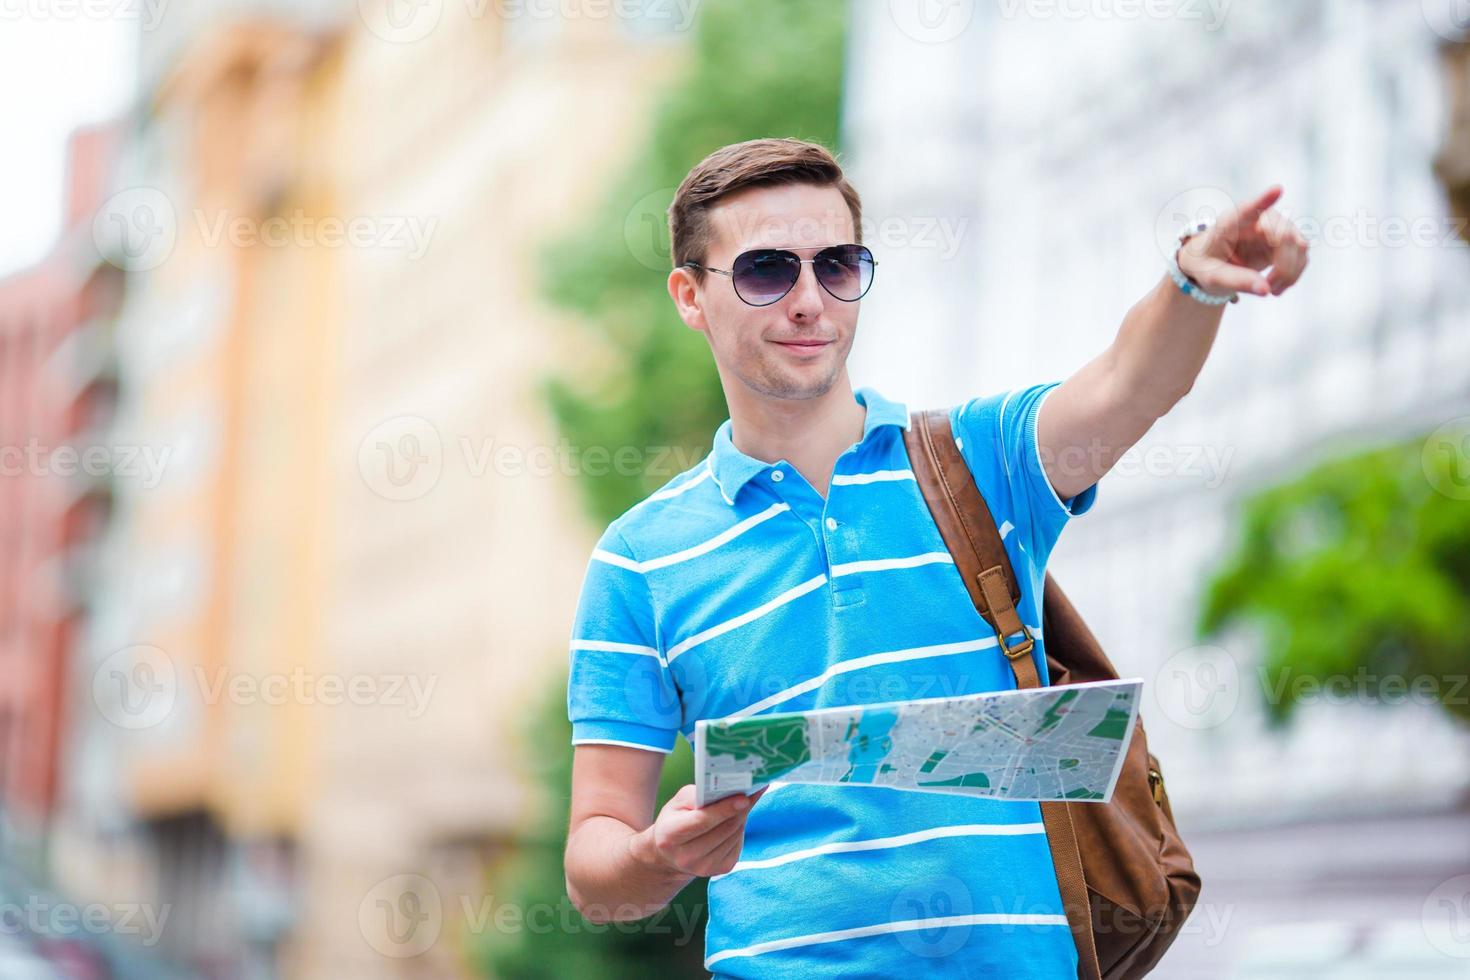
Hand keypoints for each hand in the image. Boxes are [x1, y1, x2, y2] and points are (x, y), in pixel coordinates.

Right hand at [633, 784, 767, 878]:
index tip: (744, 797)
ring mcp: (705, 867)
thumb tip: (727, 791)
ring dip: (741, 817)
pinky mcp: (721, 869)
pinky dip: (739, 829)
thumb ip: (698, 795)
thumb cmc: (675, 821)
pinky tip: (733, 821)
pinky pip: (738, 843)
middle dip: (741, 809)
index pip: (703, 821)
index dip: (725, 809)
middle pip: (724, 829)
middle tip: (753, 790)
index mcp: (670, 836)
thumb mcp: (678, 803)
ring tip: (742, 803)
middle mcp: (686, 856)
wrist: (671, 854)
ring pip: (734, 835)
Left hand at [1177, 186, 1309, 297]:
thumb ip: (1237, 281)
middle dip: (1284, 267)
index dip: (1264, 200)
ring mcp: (1275, 225)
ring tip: (1271, 290)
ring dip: (1290, 273)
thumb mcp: (1213, 277)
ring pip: (1299, 245)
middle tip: (1270, 291)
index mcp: (1231, 223)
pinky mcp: (1287, 238)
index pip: (1249, 209)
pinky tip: (1277, 285)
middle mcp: (1258, 218)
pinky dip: (1293, 274)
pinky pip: (1302, 255)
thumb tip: (1266, 290)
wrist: (1212, 261)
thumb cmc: (1207, 264)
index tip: (1277, 189)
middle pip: (1285, 236)